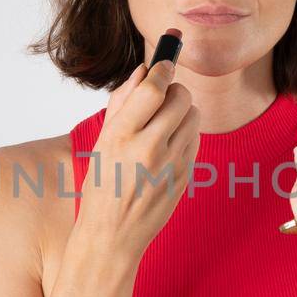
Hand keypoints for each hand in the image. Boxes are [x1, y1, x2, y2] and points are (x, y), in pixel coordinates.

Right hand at [75, 59, 199, 257]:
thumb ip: (122, 103)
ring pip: (193, 115)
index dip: (163, 68)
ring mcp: (171, 164)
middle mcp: (148, 148)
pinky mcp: (185, 176)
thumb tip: (144, 70)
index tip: (165, 61)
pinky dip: (185, 133)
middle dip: (174, 90)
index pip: (153, 88)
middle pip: (181, 97)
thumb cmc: (102, 185)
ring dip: (182, 111)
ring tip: (163, 123)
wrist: (112, 235)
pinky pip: (195, 138)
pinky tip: (167, 146)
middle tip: (162, 96)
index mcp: (120, 135)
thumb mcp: (102, 141)